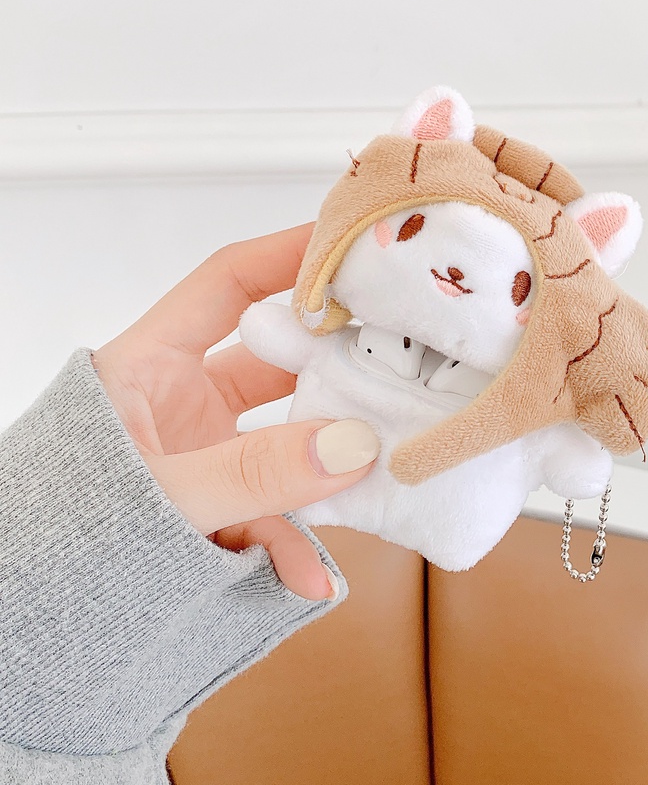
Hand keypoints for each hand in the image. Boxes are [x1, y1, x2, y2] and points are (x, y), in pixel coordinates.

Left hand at [92, 225, 378, 601]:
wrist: (27, 619)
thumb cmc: (58, 531)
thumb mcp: (159, 493)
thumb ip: (253, 472)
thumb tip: (351, 445)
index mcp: (151, 364)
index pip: (228, 282)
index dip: (288, 254)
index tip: (351, 242)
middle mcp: (184, 400)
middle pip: (278, 360)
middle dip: (335, 361)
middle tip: (396, 352)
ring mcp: (207, 454)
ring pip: (289, 439)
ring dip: (329, 460)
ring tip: (379, 466)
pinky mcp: (220, 507)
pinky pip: (273, 514)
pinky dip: (293, 546)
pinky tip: (312, 577)